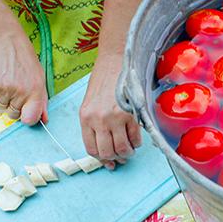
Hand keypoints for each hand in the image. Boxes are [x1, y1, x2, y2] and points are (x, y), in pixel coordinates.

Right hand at [0, 31, 47, 124]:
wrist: (7, 42)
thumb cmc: (25, 60)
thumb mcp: (40, 78)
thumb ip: (42, 100)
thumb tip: (44, 119)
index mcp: (36, 90)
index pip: (31, 118)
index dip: (27, 118)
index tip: (26, 113)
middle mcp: (21, 91)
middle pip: (14, 114)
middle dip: (15, 106)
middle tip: (16, 89)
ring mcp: (5, 88)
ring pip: (2, 106)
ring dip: (4, 97)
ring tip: (8, 81)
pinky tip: (0, 78)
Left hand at [80, 55, 140, 169]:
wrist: (116, 61)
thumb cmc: (103, 79)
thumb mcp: (90, 102)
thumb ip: (94, 123)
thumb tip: (104, 144)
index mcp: (85, 117)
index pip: (91, 149)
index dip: (101, 158)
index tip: (108, 160)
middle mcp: (99, 120)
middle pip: (107, 152)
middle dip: (115, 158)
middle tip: (121, 156)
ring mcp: (116, 117)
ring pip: (122, 148)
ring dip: (127, 152)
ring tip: (130, 149)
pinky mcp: (132, 113)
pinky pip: (136, 137)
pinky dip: (137, 142)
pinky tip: (136, 139)